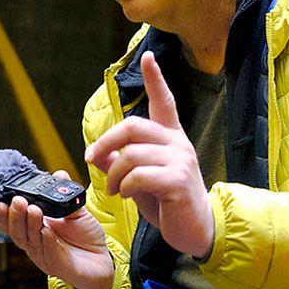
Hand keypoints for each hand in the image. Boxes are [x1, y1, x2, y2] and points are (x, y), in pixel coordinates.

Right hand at [0, 178, 114, 288]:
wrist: (102, 260)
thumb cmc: (85, 237)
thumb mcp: (76, 211)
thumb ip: (66, 194)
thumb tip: (59, 174)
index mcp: (34, 230)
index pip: (13, 222)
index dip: (4, 213)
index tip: (1, 199)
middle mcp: (35, 243)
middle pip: (18, 232)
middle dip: (16, 215)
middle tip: (18, 200)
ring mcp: (45, 256)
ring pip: (31, 241)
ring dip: (30, 225)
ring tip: (33, 209)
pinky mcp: (58, 266)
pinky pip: (49, 253)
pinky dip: (47, 241)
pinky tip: (46, 230)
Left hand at [84, 52, 214, 258]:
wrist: (197, 231)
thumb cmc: (169, 205)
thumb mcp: (140, 181)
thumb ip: (121, 164)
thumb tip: (98, 154)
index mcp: (171, 139)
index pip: (164, 101)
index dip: (155, 78)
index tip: (148, 57)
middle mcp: (178, 144)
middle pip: (133, 125)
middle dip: (106, 141)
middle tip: (91, 159)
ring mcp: (180, 161)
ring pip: (131, 153)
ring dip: (112, 174)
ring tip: (113, 189)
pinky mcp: (177, 181)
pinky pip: (138, 175)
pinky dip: (123, 185)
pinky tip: (125, 194)